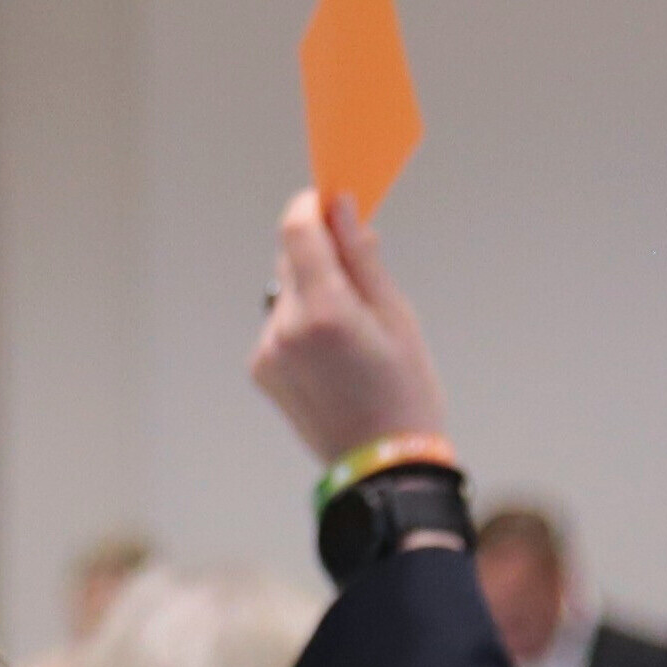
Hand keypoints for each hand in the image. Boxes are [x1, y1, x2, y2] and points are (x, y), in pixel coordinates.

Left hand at [249, 192, 452, 466]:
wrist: (384, 466)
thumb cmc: (405, 390)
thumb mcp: (396, 317)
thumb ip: (362, 258)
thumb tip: (342, 208)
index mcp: (324, 310)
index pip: (296, 230)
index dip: (311, 206)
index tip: (331, 200)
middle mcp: (285, 327)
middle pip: (291, 259)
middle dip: (320, 253)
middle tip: (360, 275)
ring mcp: (268, 351)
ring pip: (286, 291)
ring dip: (312, 290)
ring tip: (352, 330)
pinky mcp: (261, 369)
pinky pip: (280, 324)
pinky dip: (302, 323)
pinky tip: (334, 354)